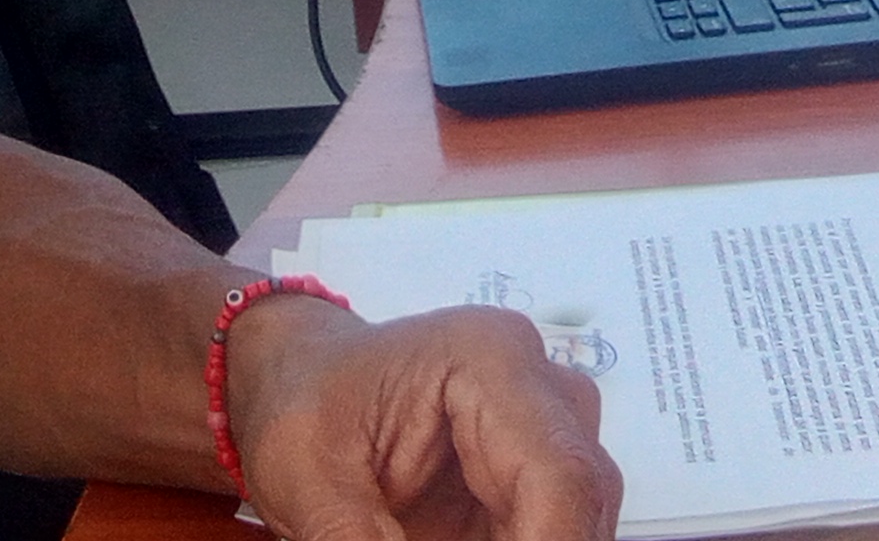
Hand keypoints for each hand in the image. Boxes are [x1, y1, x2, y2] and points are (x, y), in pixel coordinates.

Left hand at [225, 296, 621, 540]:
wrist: (298, 382)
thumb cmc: (301, 403)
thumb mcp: (310, 482)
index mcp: (487, 357)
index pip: (559, 474)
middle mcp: (536, 385)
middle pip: (581, 500)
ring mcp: (542, 429)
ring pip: (576, 522)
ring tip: (432, 537)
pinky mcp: (531, 476)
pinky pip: (548, 531)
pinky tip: (447, 539)